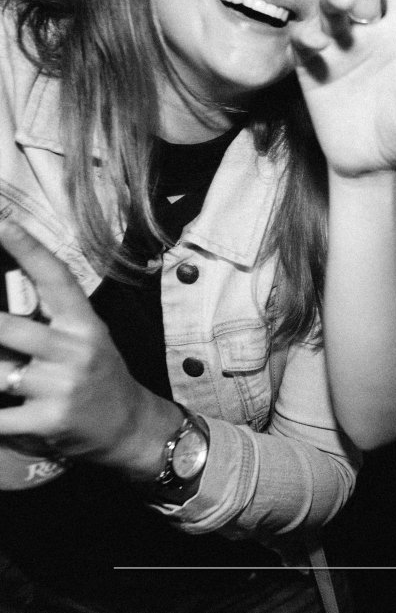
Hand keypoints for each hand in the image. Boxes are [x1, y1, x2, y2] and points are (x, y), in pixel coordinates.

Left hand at [0, 221, 176, 476]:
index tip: (0, 220)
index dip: (27, 248)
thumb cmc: (97, 376)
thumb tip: (1, 302)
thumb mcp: (84, 341)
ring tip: (5, 371)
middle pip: (8, 328)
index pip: (55, 278)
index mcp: (84, 325)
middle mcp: (76, 350)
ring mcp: (63, 386)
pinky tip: (0, 412)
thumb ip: (45, 322)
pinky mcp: (50, 420)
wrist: (130, 428)